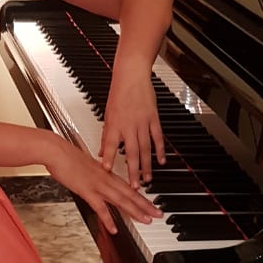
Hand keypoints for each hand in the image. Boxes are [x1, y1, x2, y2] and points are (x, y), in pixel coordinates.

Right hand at [46, 138, 162, 235]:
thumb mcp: (84, 165)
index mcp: (106, 173)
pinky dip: (108, 219)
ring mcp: (98, 185)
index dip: (141, 197)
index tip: (151, 204)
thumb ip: (93, 175)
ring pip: (121, 200)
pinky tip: (114, 229)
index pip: (128, 187)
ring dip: (135, 211)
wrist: (56, 151)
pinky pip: (101, 208)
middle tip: (158, 214)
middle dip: (146, 205)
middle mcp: (106, 179)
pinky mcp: (87, 191)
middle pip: (130, 194)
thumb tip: (96, 180)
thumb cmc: (66, 157)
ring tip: (146, 220)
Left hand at [99, 73, 165, 188]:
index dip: (108, 158)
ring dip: (147, 166)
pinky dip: (160, 150)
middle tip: (134, 186)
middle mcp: (128, 125)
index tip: (107, 170)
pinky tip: (162, 161)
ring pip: (146, 148)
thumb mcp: (107, 116)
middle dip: (133, 171)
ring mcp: (142, 123)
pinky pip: (157, 138)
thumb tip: (100, 153)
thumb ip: (106, 136)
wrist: (132, 76)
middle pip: (132, 153)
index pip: (110, 144)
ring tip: (147, 179)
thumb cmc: (118, 94)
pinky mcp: (153, 119)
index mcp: (114, 124)